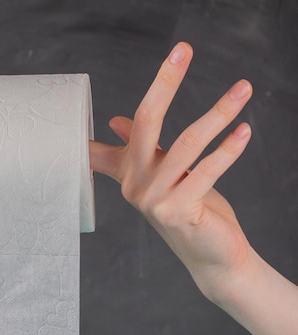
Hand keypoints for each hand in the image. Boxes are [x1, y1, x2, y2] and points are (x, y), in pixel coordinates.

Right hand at [89, 42, 253, 301]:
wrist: (210, 255)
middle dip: (166, 82)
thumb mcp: (163, 175)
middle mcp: (135, 186)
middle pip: (147, 122)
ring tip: (243, 90)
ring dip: (218, 112)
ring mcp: (154, 201)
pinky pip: (206, 170)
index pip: (135, 121)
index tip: (175, 55)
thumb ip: (138, 150)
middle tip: (185, 50)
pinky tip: (244, 130)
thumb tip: (118, 124)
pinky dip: (228, 149)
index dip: (153, 86)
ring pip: (187, 143)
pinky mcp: (177, 212)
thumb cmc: (190, 211)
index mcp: (129, 173)